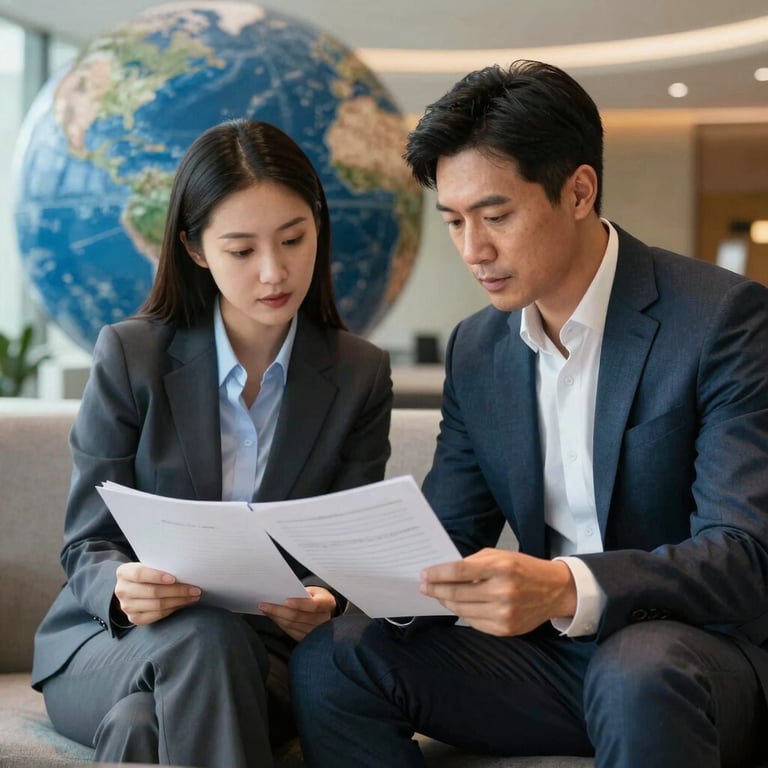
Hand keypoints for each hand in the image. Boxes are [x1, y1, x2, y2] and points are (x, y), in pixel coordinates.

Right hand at [114, 562, 200, 625]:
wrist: (132, 587)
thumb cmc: (147, 572)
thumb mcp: (148, 564)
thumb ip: (159, 565)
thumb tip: (185, 568)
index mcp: (124, 573)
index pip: (140, 574)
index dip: (157, 576)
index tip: (174, 578)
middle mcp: (122, 590)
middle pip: (153, 592)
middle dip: (177, 590)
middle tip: (195, 589)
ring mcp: (127, 607)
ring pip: (157, 605)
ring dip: (179, 601)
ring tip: (194, 596)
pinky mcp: (134, 619)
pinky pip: (157, 615)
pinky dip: (173, 609)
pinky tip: (184, 603)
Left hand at [259, 586, 336, 641]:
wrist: (324, 610)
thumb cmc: (316, 596)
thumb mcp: (314, 590)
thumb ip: (303, 592)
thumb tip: (283, 593)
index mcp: (327, 603)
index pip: (314, 605)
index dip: (299, 604)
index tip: (285, 601)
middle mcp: (323, 619)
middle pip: (299, 617)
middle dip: (279, 610)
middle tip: (264, 604)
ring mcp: (315, 632)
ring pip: (292, 626)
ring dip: (276, 617)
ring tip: (265, 609)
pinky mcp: (306, 638)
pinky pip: (290, 632)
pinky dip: (279, 623)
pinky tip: (272, 617)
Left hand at [420, 548, 576, 635]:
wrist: (554, 591)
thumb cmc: (523, 568)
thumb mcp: (500, 556)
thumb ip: (473, 563)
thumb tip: (445, 572)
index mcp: (500, 568)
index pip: (459, 572)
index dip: (437, 574)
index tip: (424, 574)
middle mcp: (502, 592)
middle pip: (457, 594)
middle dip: (436, 590)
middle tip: (424, 586)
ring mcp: (504, 614)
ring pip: (462, 610)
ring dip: (446, 602)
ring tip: (438, 595)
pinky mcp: (505, 629)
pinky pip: (474, 622)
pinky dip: (462, 613)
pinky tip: (458, 605)